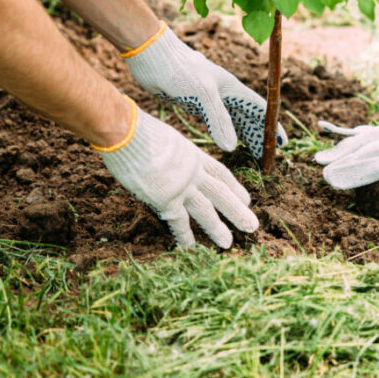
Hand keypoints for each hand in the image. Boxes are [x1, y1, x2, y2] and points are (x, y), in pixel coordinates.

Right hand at [95, 100, 258, 248]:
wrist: (126, 132)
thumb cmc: (137, 129)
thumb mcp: (166, 138)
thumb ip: (171, 154)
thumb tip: (163, 159)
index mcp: (194, 155)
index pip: (221, 173)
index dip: (234, 187)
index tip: (246, 199)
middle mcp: (193, 172)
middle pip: (221, 194)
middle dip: (237, 211)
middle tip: (252, 226)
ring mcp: (181, 186)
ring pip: (205, 211)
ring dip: (217, 228)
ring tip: (228, 244)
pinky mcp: (165, 199)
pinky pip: (178, 222)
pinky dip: (184, 236)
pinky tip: (190, 248)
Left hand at [124, 23, 287, 159]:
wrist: (151, 55)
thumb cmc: (179, 69)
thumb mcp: (202, 94)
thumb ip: (218, 120)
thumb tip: (231, 147)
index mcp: (232, 88)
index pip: (260, 110)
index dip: (271, 126)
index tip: (281, 143)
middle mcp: (225, 93)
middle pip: (250, 117)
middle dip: (260, 135)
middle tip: (268, 156)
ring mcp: (211, 98)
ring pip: (234, 120)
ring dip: (245, 136)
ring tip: (253, 154)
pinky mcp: (195, 102)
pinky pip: (217, 122)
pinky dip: (226, 133)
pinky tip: (226, 143)